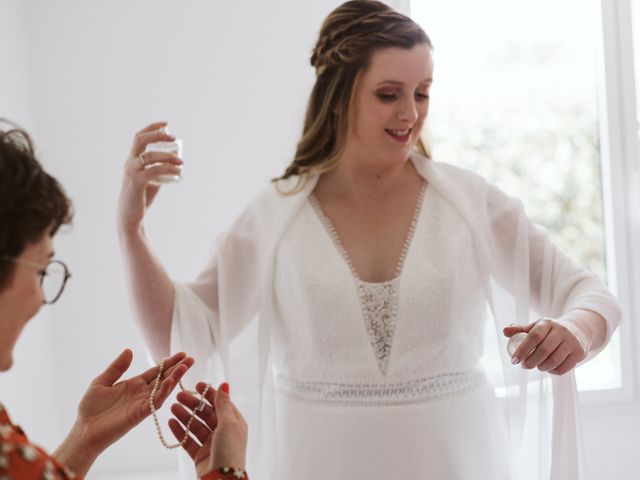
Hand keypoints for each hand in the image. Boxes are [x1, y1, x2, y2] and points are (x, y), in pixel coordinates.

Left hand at [55, 350, 193, 475]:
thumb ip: (117, 367)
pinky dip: (163, 392)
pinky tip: (169, 382)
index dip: (168, 363)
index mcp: (134, 384)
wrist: (84, 430)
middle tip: (191, 359)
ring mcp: (142, 403)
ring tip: (185, 367)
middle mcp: (142, 393)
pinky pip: (154, 402)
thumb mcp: (101, 382)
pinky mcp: (139, 414)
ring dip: (174, 378)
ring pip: (163, 389)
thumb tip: (129, 350)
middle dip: (178, 368)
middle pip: (164, 378)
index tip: (181, 354)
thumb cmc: (90, 408)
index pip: (156, 371)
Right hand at [117, 121, 182, 233]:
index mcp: (131, 160)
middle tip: (175, 138)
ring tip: (181, 161)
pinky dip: (168, 169)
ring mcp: (131, 172)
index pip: (138, 137)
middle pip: (141, 140)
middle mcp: (129, 163)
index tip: (166, 123)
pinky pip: (154, 171)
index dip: (151, 127)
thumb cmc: (140, 198)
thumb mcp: (150, 180)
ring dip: (168, 156)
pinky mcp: (137, 182)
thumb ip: (158, 170)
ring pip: (150, 156)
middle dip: (158, 135)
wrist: (130, 216)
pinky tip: (179, 173)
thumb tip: (176, 164)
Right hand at [169, 382, 247, 477]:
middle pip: (206, 414)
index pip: (220, 403)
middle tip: (179, 396)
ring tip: (173, 407)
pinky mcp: (200, 455)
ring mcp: (211, 443)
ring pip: (195, 426)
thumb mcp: (228, 424)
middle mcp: (223, 431)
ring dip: (184, 416)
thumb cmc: (229, 450)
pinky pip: (188, 440)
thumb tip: (224, 384)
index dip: (209, 393)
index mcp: (234, 422)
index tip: (197, 385)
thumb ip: (223, 404)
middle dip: (193, 404)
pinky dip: (180, 431)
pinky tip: (171, 422)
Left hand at [503, 317, 588, 374]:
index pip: (534, 336)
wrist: (578, 330)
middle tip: (524, 366)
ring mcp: (572, 342)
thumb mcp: (536, 327)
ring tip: (536, 366)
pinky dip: (552, 371)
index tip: (514, 361)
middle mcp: (561, 331)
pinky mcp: (580, 353)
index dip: (522, 350)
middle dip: (530, 362)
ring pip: (554, 360)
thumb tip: (505, 331)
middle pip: (544, 350)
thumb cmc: (549, 331)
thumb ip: (520, 330)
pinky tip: (548, 368)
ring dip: (541, 367)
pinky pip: (564, 368)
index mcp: (547, 323)